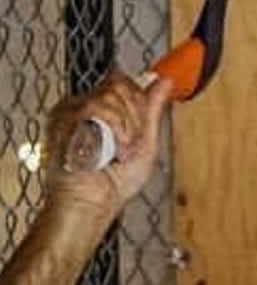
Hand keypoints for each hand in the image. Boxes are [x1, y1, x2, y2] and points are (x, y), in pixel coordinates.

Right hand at [42, 72, 173, 220]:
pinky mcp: (62, 118)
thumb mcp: (146, 141)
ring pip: (111, 96)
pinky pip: (97, 108)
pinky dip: (112, 131)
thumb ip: (152, 109)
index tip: (139, 130)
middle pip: (120, 85)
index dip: (139, 102)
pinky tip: (109, 150)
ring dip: (125, 128)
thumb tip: (165, 81)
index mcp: (102, 110)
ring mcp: (72, 110)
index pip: (124, 82)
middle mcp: (85, 106)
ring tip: (119, 150)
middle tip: (129, 144)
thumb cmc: (115, 182)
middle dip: (134, 117)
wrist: (94, 202)